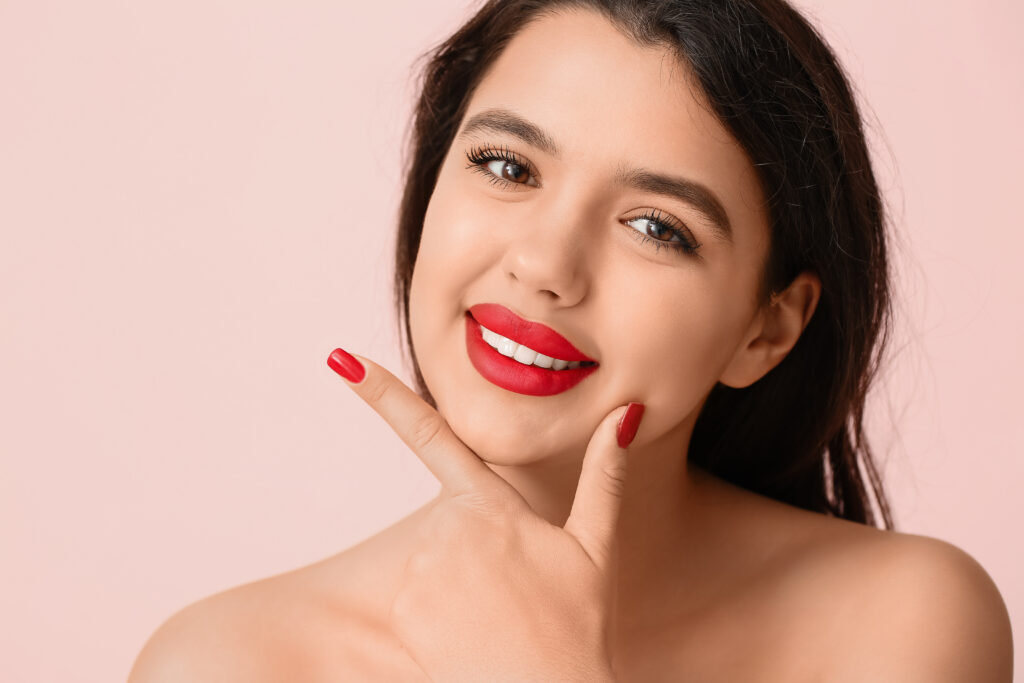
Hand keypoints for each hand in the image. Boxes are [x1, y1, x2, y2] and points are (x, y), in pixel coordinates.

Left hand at [327, 348, 643, 681]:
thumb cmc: (577, 627)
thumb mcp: (596, 548)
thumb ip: (604, 476)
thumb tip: (627, 415)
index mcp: (491, 504)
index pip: (431, 433)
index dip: (383, 394)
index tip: (344, 360)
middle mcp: (446, 530)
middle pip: (451, 518)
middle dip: (480, 546)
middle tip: (517, 590)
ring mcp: (420, 573)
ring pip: (434, 561)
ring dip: (462, 583)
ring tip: (500, 617)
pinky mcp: (405, 611)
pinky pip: (417, 598)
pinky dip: (443, 612)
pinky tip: (474, 634)